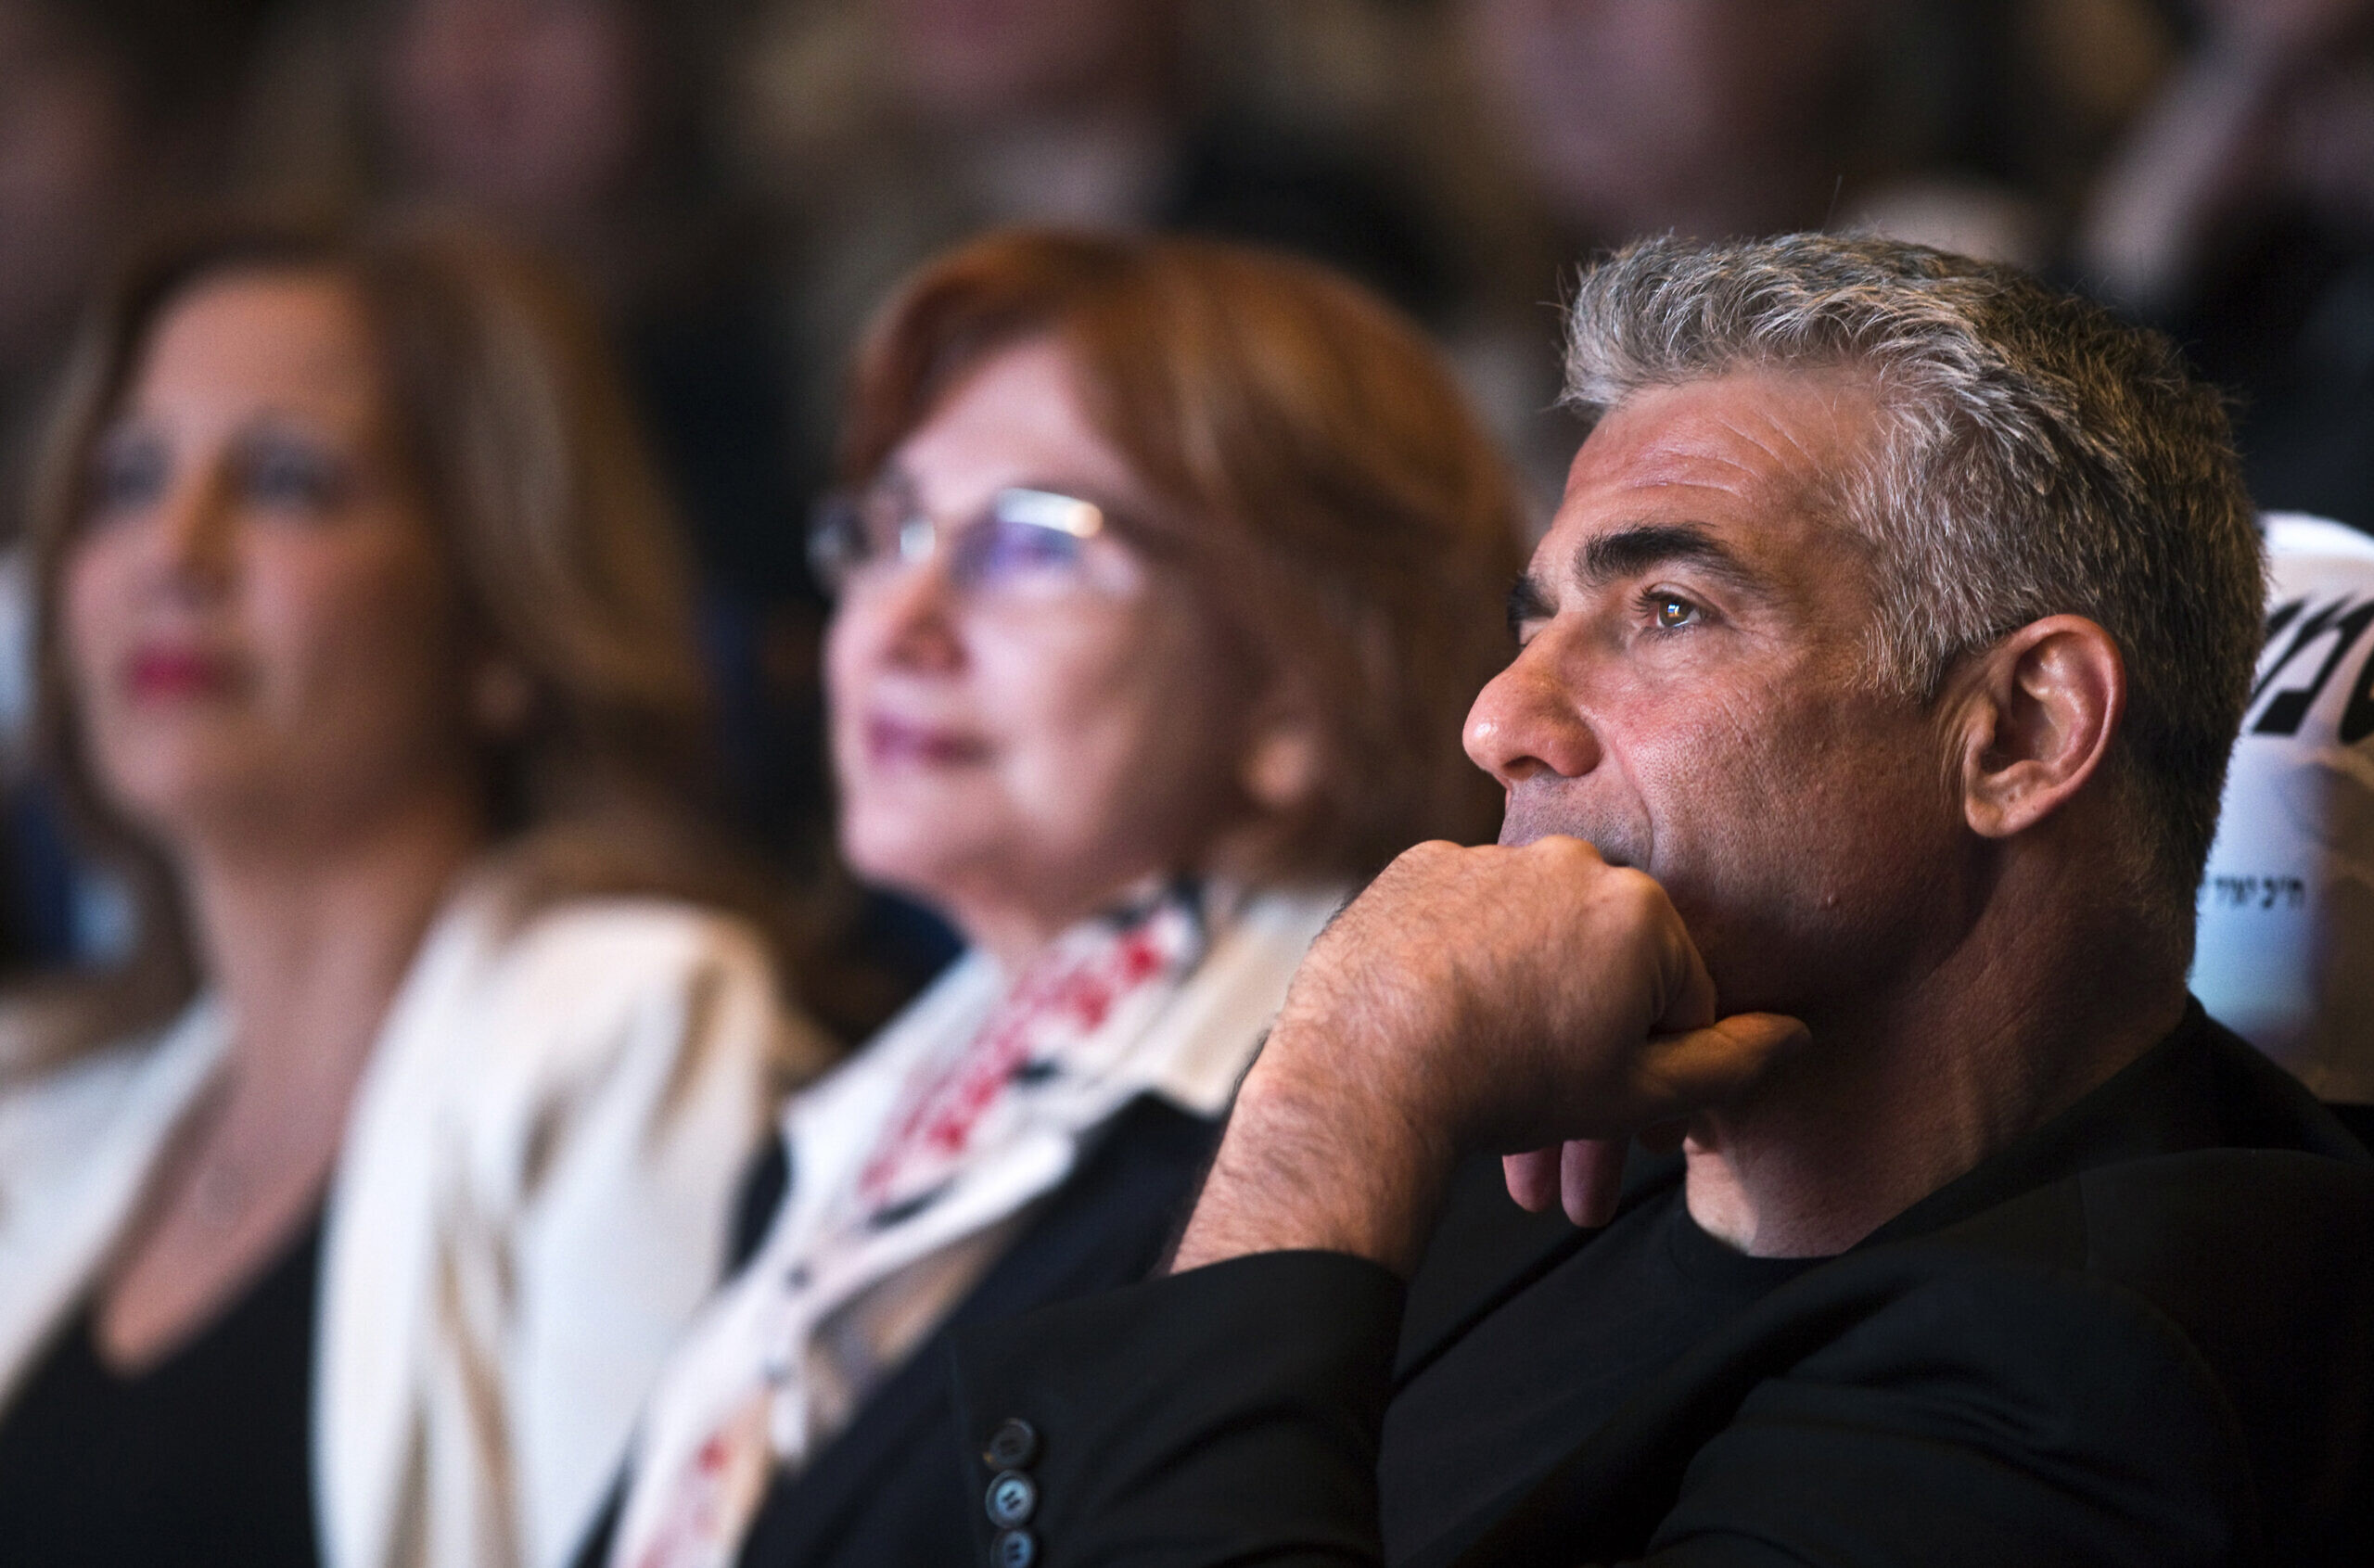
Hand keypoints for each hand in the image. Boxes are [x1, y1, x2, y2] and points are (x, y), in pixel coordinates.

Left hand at [1173, 838, 1805, 1273]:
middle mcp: (1569, 860)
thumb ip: (1729, 1063)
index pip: (1679, 995)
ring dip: (1524, 992)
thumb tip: (1795, 1035)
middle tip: (1545, 1100)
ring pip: (1530, 935)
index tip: (1608, 1101)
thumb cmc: (1513, 1086)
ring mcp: (1487, 856)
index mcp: (1641, 908)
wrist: (1368, 1072)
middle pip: (1602, 957)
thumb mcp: (1637, 1093)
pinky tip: (1439, 1020)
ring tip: (1489, 1073)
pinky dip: (1459, 960)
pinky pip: (1461, 916)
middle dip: (1587, 1028)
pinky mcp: (1417, 867)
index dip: (1651, 1061)